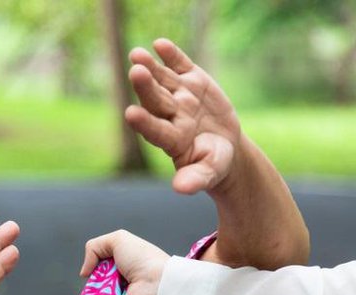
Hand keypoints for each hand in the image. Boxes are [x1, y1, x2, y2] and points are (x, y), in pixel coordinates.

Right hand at [81, 230, 168, 294]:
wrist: (157, 288)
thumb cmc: (143, 261)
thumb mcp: (118, 240)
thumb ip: (94, 248)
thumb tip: (84, 272)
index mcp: (127, 265)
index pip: (102, 268)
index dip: (95, 267)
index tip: (95, 268)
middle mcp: (124, 283)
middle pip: (96, 284)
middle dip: (93, 283)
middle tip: (98, 282)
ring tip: (98, 294)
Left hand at [127, 38, 241, 195]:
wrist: (224, 147)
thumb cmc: (213, 164)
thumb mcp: (208, 173)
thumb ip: (194, 179)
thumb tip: (181, 188)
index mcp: (172, 139)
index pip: (155, 130)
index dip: (144, 122)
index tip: (131, 114)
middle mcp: (171, 115)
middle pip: (156, 100)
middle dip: (145, 86)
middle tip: (134, 72)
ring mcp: (180, 96)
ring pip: (162, 79)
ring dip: (151, 66)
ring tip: (137, 55)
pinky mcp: (192, 80)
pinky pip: (180, 65)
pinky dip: (172, 55)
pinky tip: (160, 44)